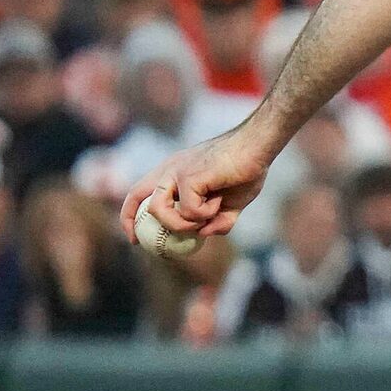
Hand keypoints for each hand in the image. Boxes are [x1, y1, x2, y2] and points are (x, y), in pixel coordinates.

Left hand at [124, 123, 278, 241]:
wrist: (258, 147)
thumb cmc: (247, 170)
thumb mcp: (230, 203)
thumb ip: (217, 221)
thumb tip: (204, 234)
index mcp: (175, 172)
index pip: (140, 192)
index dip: (132, 215)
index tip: (135, 237)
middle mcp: (170, 170)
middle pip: (136, 196)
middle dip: (131, 221)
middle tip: (141, 242)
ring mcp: (176, 172)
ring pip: (158, 210)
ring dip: (182, 224)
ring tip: (207, 217)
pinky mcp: (188, 177)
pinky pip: (189, 210)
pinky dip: (206, 214)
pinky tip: (220, 201)